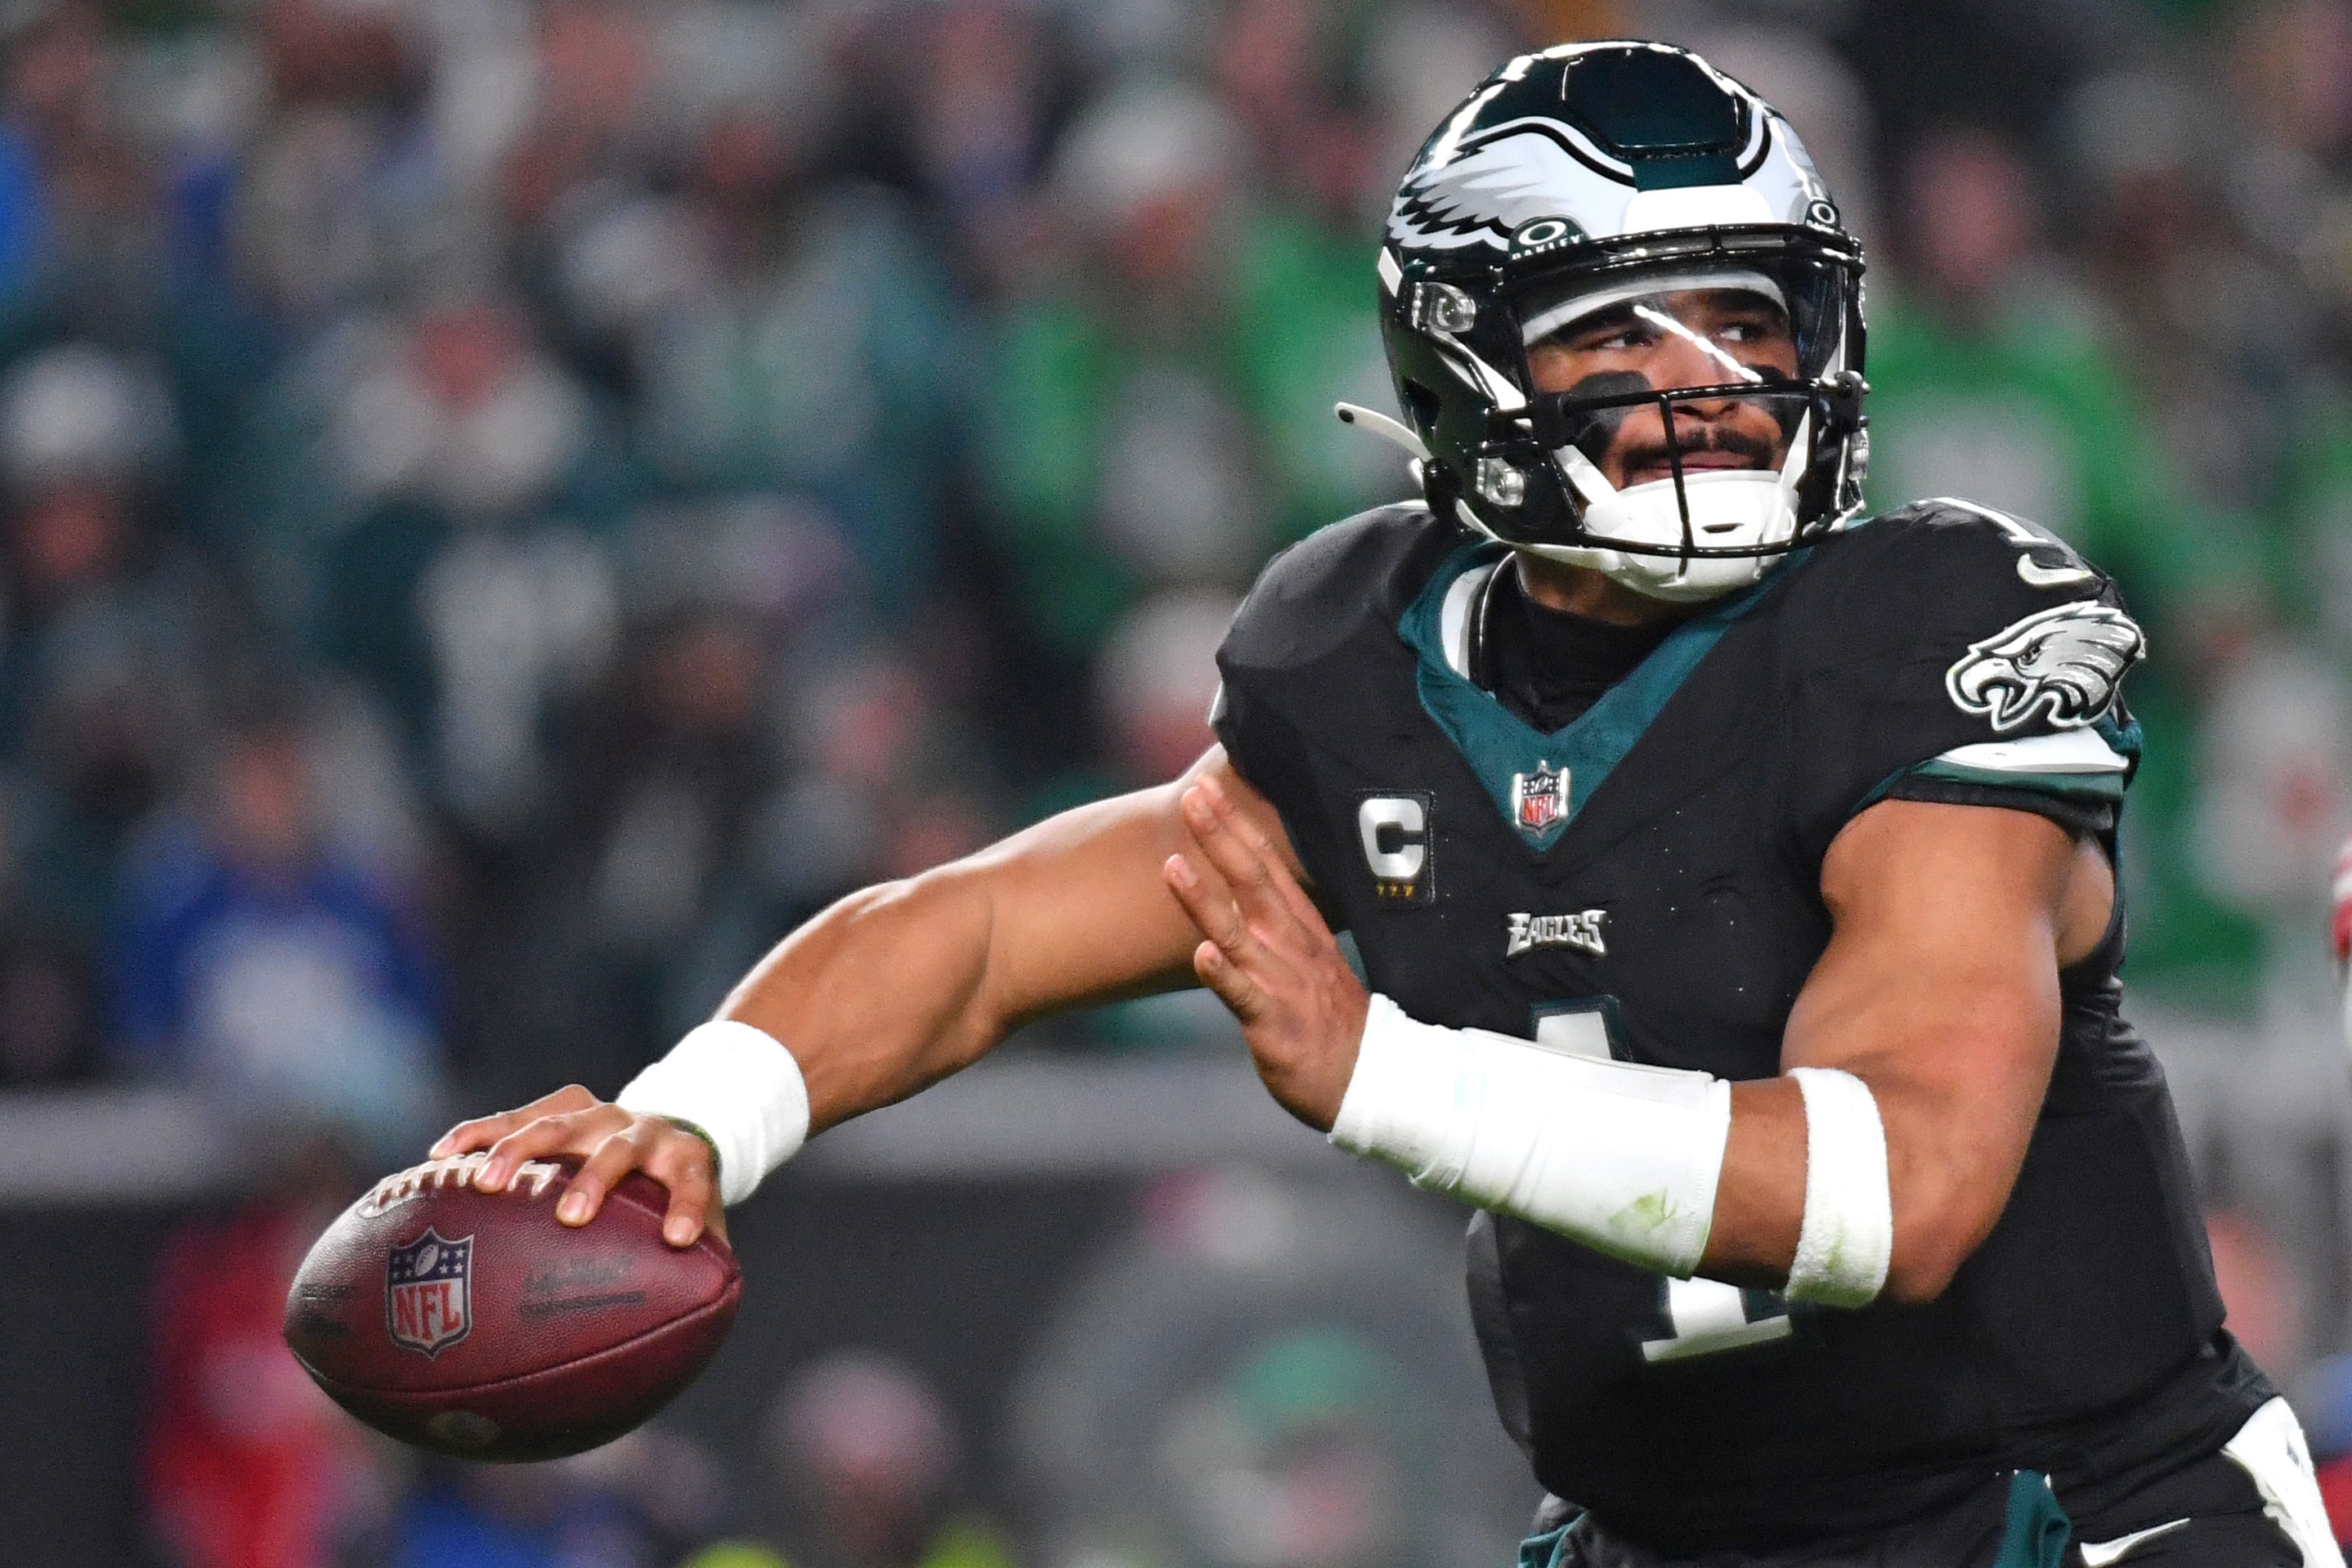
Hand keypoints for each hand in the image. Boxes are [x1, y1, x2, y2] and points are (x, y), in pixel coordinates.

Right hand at [431, 1085, 727, 1248]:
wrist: (666, 1134)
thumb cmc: (675, 1198)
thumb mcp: (701, 1227)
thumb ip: (696, 1275)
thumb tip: (681, 1343)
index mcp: (685, 1157)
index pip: (692, 1178)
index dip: (687, 1206)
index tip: (677, 1239)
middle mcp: (642, 1129)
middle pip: (619, 1147)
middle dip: (595, 1179)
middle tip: (571, 1217)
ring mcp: (599, 1114)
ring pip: (560, 1121)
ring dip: (522, 1148)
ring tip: (487, 1183)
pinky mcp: (561, 1108)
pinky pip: (515, 1115)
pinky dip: (479, 1132)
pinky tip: (441, 1156)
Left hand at [1164, 771, 1368, 1130]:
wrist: (1373, 1081)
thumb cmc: (1334, 1022)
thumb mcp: (1312, 961)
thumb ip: (1281, 924)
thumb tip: (1251, 888)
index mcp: (1302, 929)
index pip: (1266, 866)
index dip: (1236, 826)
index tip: (1206, 787)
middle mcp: (1292, 947)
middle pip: (1253, 882)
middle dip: (1221, 838)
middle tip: (1192, 795)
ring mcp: (1283, 984)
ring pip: (1239, 934)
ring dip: (1204, 899)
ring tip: (1172, 864)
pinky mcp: (1275, 1026)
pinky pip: (1246, 998)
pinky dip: (1225, 976)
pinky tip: (1202, 954)